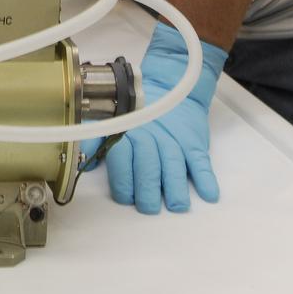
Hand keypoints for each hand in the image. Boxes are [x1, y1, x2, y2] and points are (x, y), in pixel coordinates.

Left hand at [84, 24, 227, 212]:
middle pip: (149, 165)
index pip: (122, 158)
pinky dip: (206, 178)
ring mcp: (174, 141)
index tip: (124, 197)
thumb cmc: (138, 113)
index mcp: (128, 134)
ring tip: (176, 205)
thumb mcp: (114, 121)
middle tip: (147, 207)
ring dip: (176, 187)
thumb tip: (84, 163)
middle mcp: (151, 138)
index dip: (123, 179)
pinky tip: (209, 194)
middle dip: (147, 189)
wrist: (170, 87)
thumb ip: (97, 141)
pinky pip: (202, 162)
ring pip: (174, 166)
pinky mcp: (194, 144)